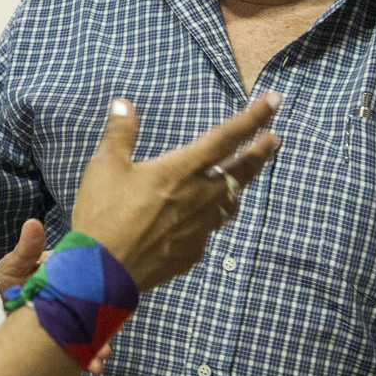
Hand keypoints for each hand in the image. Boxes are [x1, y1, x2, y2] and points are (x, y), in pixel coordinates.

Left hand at [0, 219, 113, 374]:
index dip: (104, 290)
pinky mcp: (58, 334)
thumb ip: (27, 248)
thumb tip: (33, 223)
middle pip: (94, 308)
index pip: (89, 278)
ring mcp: (65, 316)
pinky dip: (85, 355)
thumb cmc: (0, 280)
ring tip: (100, 360)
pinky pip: (76, 344)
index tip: (115, 302)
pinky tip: (91, 367)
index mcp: (65, 272)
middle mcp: (70, 294)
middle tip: (108, 339)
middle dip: (104, 324)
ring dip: (98, 343)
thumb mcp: (14, 264)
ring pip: (88, 328)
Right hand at [72, 94, 280, 291]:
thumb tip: (123, 104)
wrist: (101, 273)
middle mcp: (198, 198)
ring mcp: (199, 229)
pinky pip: (207, 231)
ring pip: (229, 204)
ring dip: (235, 187)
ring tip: (235, 180)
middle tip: (273, 140)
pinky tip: (195, 220)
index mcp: (181, 170)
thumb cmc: (102, 215)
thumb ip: (120, 133)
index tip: (274, 102)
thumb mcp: (105, 166)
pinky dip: (207, 219)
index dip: (254, 117)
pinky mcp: (191, 253)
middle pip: (241, 171)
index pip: (226, 138)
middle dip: (260, 152)